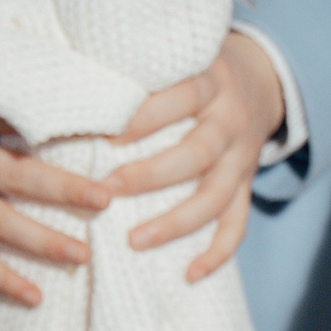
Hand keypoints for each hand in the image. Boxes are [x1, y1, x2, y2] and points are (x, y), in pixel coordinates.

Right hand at [0, 81, 108, 307]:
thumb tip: (80, 106)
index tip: (104, 136)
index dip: (59, 127)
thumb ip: (11, 101)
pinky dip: (3, 279)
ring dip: (42, 242)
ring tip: (82, 255)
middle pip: (16, 176)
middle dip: (62, 189)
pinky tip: (35, 297)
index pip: (17, 119)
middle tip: (105, 200)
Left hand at [103, 30, 285, 281]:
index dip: (145, 117)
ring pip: (216, 196)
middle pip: (198, 152)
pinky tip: (189, 275)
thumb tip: (71, 83)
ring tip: (134, 241)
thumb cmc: (193, 68)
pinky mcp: (246, 186)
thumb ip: (137, 68)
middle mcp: (230, 121)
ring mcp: (242, 158)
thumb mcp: (175, 56)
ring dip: (176, 223)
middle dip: (151, 175)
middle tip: (106, 191)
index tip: (105, 137)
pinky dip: (217, 253)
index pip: (182, 96)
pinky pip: (237, 225)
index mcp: (211, 81)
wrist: (259, 78)